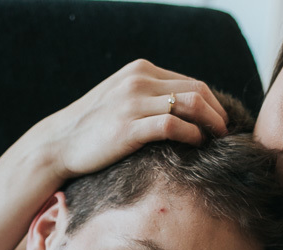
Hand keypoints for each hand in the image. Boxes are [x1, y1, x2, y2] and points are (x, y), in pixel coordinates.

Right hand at [40, 59, 229, 181]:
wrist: (57, 145)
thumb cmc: (91, 129)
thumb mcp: (120, 100)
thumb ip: (146, 97)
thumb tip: (180, 109)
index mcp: (139, 70)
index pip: (189, 81)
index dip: (211, 102)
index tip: (219, 122)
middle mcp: (138, 80)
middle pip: (197, 89)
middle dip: (218, 112)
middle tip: (226, 133)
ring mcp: (133, 102)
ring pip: (191, 104)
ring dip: (211, 122)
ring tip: (218, 140)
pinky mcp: (128, 127)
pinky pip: (173, 125)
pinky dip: (193, 134)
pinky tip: (197, 145)